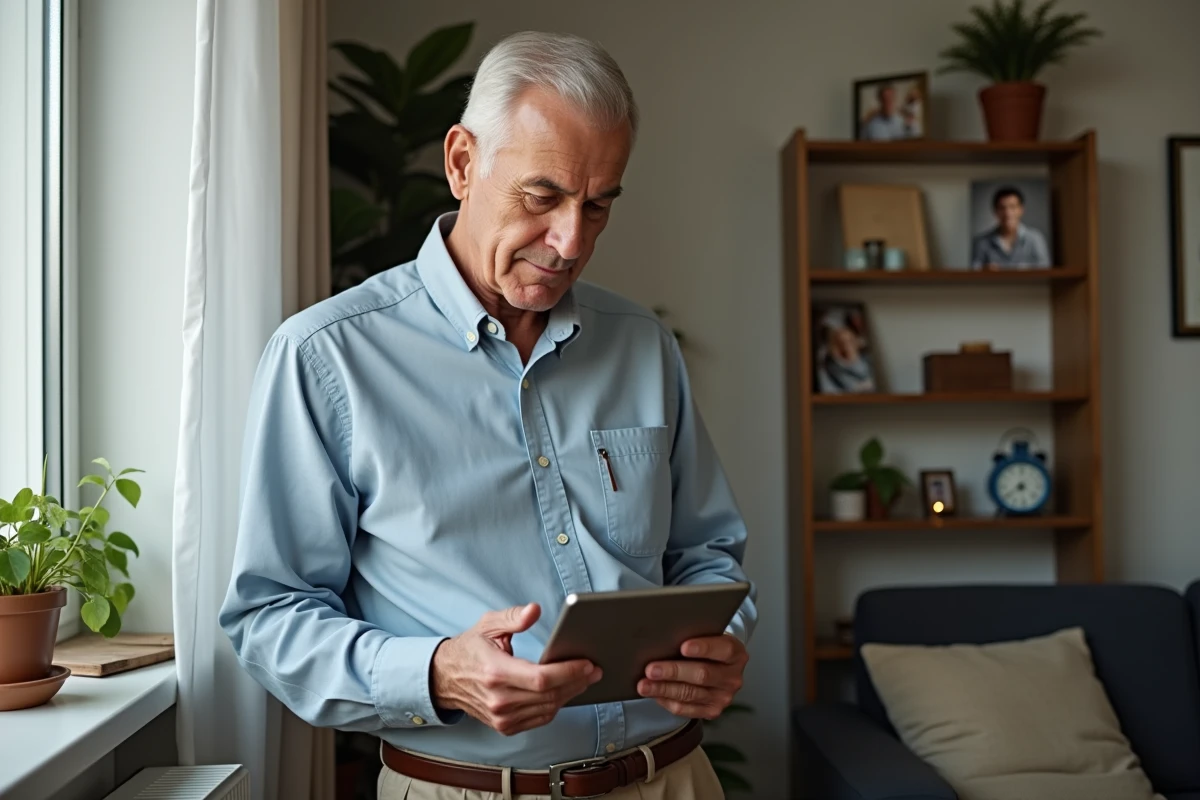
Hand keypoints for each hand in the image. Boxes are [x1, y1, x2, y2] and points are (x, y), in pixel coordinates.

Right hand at [432, 603, 601, 735]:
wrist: (444, 678)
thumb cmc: (470, 648)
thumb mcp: (488, 625)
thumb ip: (513, 617)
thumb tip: (535, 610)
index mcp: (495, 672)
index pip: (541, 678)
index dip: (568, 672)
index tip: (588, 664)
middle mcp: (498, 699)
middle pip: (549, 696)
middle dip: (577, 682)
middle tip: (594, 669)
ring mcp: (501, 717)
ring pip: (548, 709)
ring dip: (570, 695)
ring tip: (585, 679)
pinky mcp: (504, 726)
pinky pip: (539, 719)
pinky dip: (556, 706)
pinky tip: (565, 691)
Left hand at [637, 633, 747, 719]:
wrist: (718, 666)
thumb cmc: (707, 647)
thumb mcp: (708, 636)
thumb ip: (694, 636)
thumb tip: (665, 638)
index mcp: (736, 654)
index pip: (724, 650)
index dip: (703, 648)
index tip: (683, 647)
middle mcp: (732, 677)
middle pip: (702, 675)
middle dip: (674, 672)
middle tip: (651, 669)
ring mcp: (723, 697)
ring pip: (690, 694)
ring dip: (664, 689)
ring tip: (644, 685)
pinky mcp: (712, 711)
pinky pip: (686, 709)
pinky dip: (667, 701)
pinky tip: (654, 694)